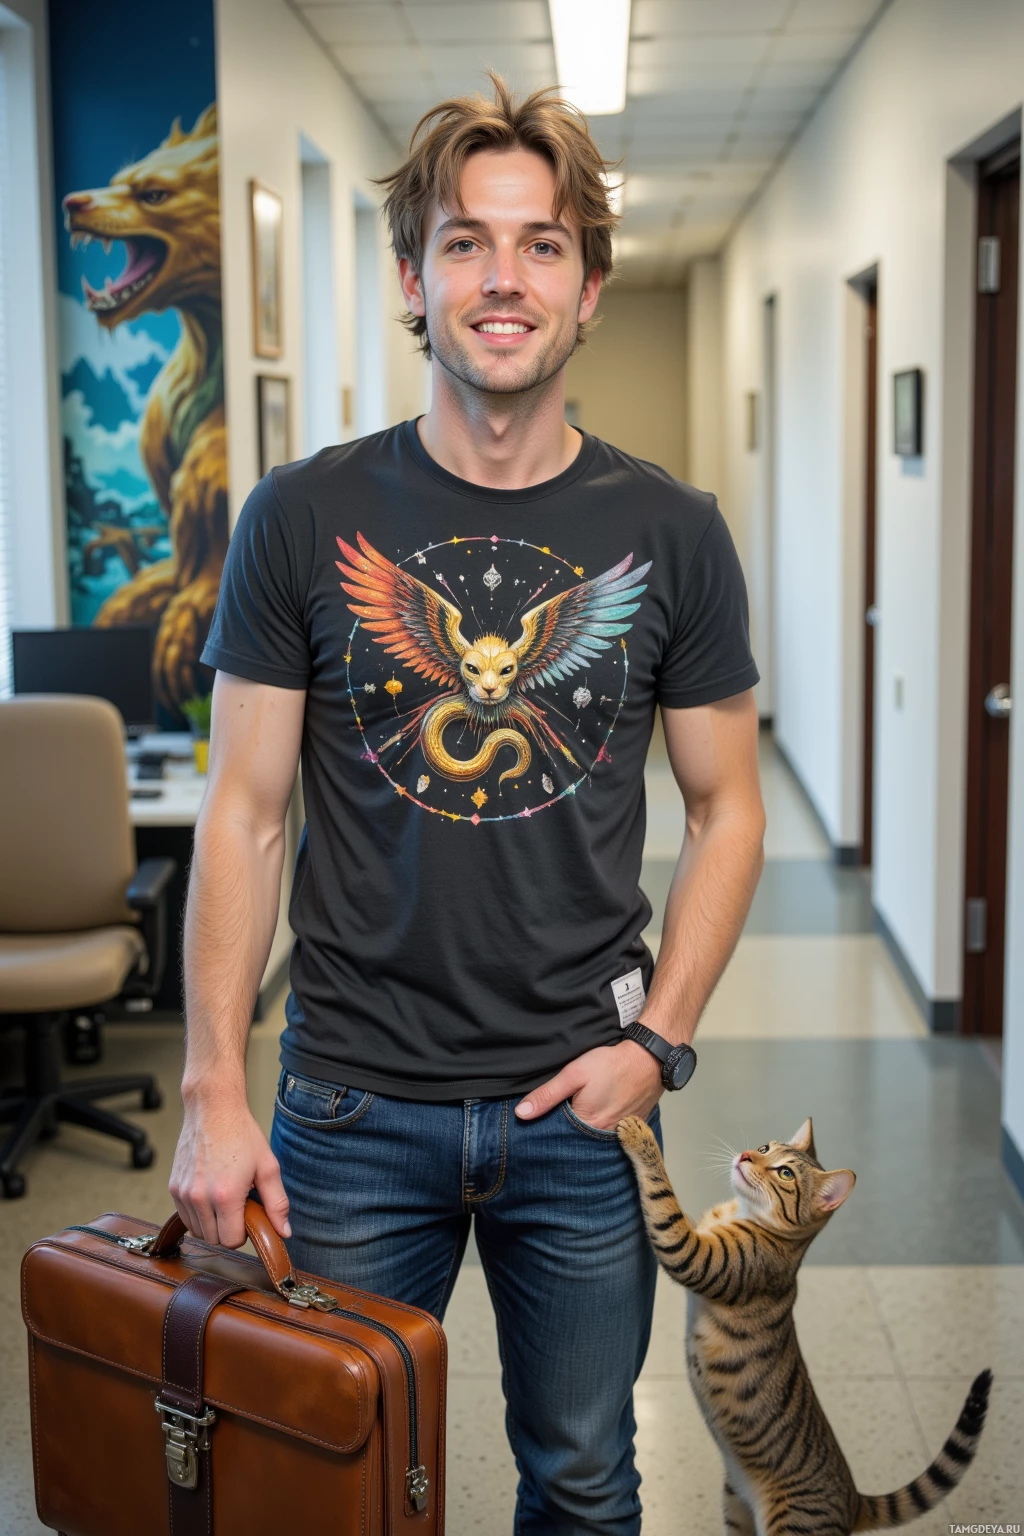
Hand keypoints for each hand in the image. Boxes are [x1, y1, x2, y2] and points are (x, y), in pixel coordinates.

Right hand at [169, 1085, 290, 1248]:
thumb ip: (277, 1203)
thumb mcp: (268, 1167)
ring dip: (212, 1223)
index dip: (244, 1232)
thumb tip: (284, 1232)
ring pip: (197, 1231)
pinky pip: (184, 1216)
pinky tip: (211, 1193)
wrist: (213, 1109)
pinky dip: (197, 1213)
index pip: (232, 1240)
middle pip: (214, 1239)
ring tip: (225, 1197)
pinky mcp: (173, 1187)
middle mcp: (201, 1198)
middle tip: (239, 1204)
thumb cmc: (242, 1134)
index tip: (249, 1214)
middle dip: (228, 1229)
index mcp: (226, 1196)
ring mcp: (184, 1193)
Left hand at [514, 1041, 662, 1130]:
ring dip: (586, 1133)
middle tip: (561, 1119)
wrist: (649, 1059)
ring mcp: (621, 1133)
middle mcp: (605, 1136)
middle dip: (567, 1135)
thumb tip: (521, 1114)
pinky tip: (600, 1115)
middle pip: (579, 1142)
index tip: (541, 1125)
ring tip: (580, 1118)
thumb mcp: (574, 1074)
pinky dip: (603, 1129)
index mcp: (588, 1126)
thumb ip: (547, 1094)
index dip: (549, 1131)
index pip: (560, 1139)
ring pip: (595, 1140)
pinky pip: (612, 1135)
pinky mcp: (632, 1128)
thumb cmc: (611, 1064)